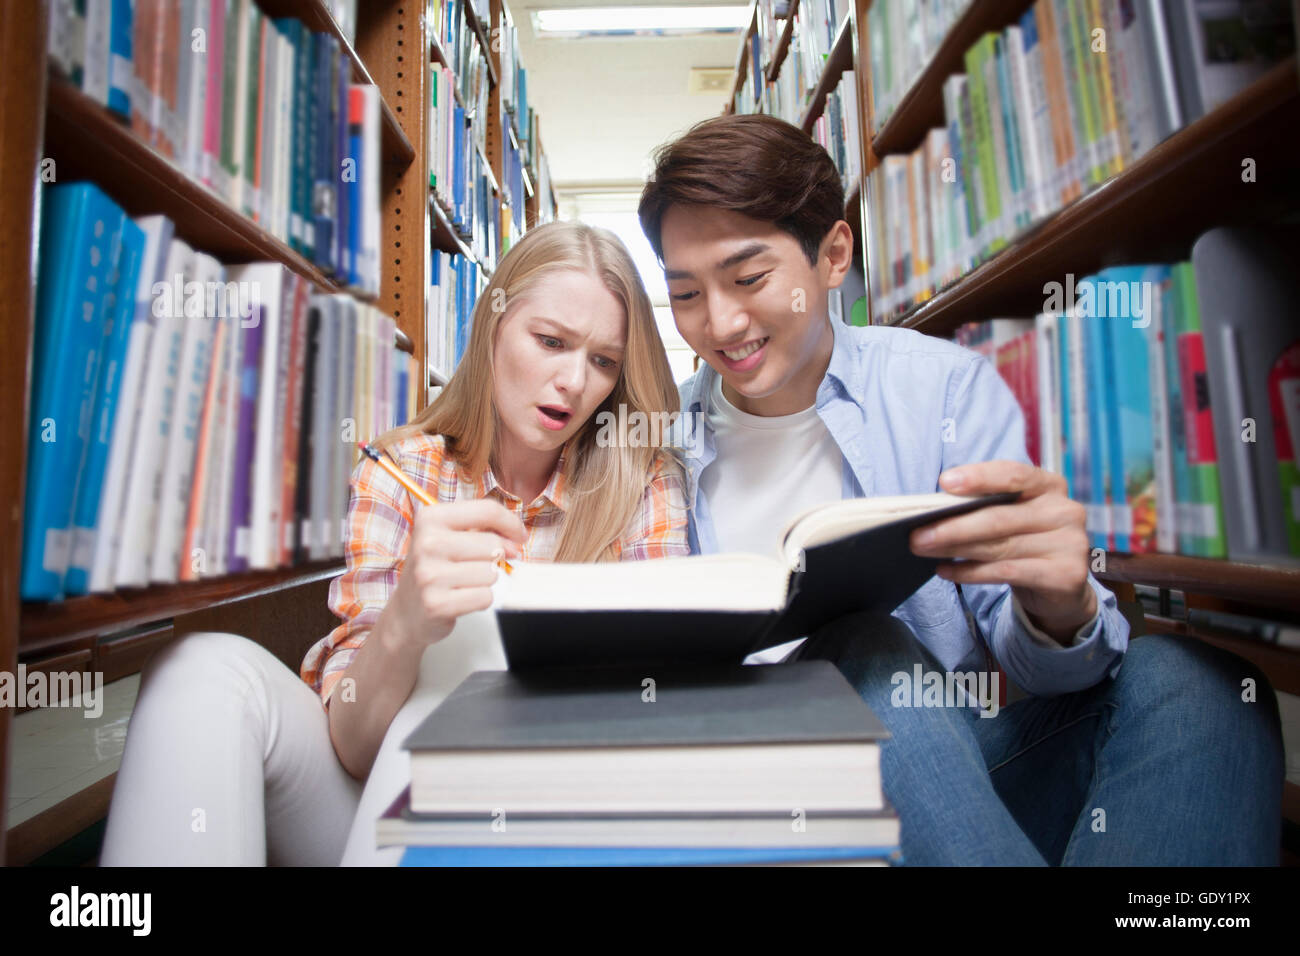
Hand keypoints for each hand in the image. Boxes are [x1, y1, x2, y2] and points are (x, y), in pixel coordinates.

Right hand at [385, 499, 525, 650]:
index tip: (519, 536)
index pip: (486, 510)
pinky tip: (460, 598)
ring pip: (492, 573)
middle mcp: (427, 543)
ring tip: (462, 583)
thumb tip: (515, 543)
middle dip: (495, 559)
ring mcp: (429, 575)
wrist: (406, 612)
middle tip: (475, 566)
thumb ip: (483, 530)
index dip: (511, 523)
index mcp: (430, 518)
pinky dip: (480, 600)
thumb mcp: (449, 538)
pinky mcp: (436, 604)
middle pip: (493, 545)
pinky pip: (485, 597)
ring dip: (485, 581)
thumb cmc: (435, 570)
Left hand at [909, 461, 1096, 643]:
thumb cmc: (1027, 542)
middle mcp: (1065, 511)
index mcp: (1050, 486)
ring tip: (923, 548)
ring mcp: (1070, 544)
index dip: (979, 478)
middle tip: (916, 533)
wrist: (1063, 587)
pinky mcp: (1065, 575)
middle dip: (952, 525)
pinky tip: (946, 571)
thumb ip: (987, 507)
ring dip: (954, 549)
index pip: (1013, 474)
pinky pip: (1007, 572)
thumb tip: (934, 509)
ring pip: (999, 546)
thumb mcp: (1013, 517)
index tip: (944, 483)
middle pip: (998, 517)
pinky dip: (971, 572)